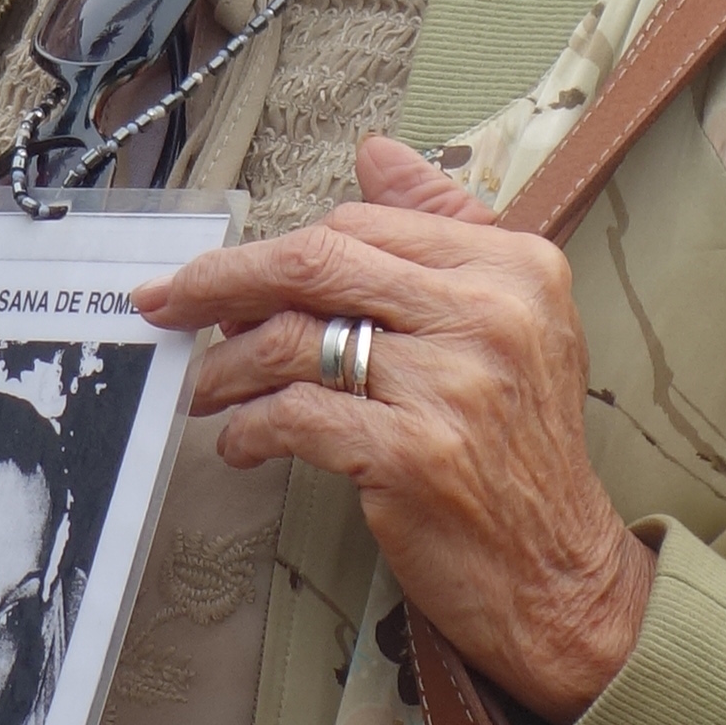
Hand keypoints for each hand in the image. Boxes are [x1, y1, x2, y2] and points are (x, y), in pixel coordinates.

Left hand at [143, 131, 652, 722]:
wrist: (558, 572)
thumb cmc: (521, 447)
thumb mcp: (512, 319)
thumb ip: (445, 228)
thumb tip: (376, 152)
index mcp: (514, 266)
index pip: (363, 227)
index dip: (280, 248)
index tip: (227, 274)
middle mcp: (489, 315)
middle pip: (318, 263)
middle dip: (223, 280)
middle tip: (167, 302)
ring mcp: (452, 386)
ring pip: (295, 340)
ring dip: (227, 366)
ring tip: (204, 387)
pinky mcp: (415, 456)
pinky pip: (296, 416)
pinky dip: (250, 427)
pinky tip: (240, 441)